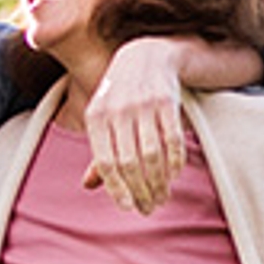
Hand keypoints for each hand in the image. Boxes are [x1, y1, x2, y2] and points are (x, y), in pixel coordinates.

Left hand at [78, 36, 192, 213]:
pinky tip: (174, 175)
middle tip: (149, 207)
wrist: (145, 56)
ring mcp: (143, 104)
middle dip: (141, 191)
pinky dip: (175, 162)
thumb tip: (88, 185)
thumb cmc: (119, 96)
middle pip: (129, 163)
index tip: (128, 207)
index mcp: (96, 117)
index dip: (117, 189)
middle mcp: (118, 110)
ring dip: (158, 182)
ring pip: (152, 155)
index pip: (105, 162)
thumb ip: (98, 152)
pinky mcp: (167, 100)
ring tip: (162, 196)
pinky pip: (172, 140)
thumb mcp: (102, 119)